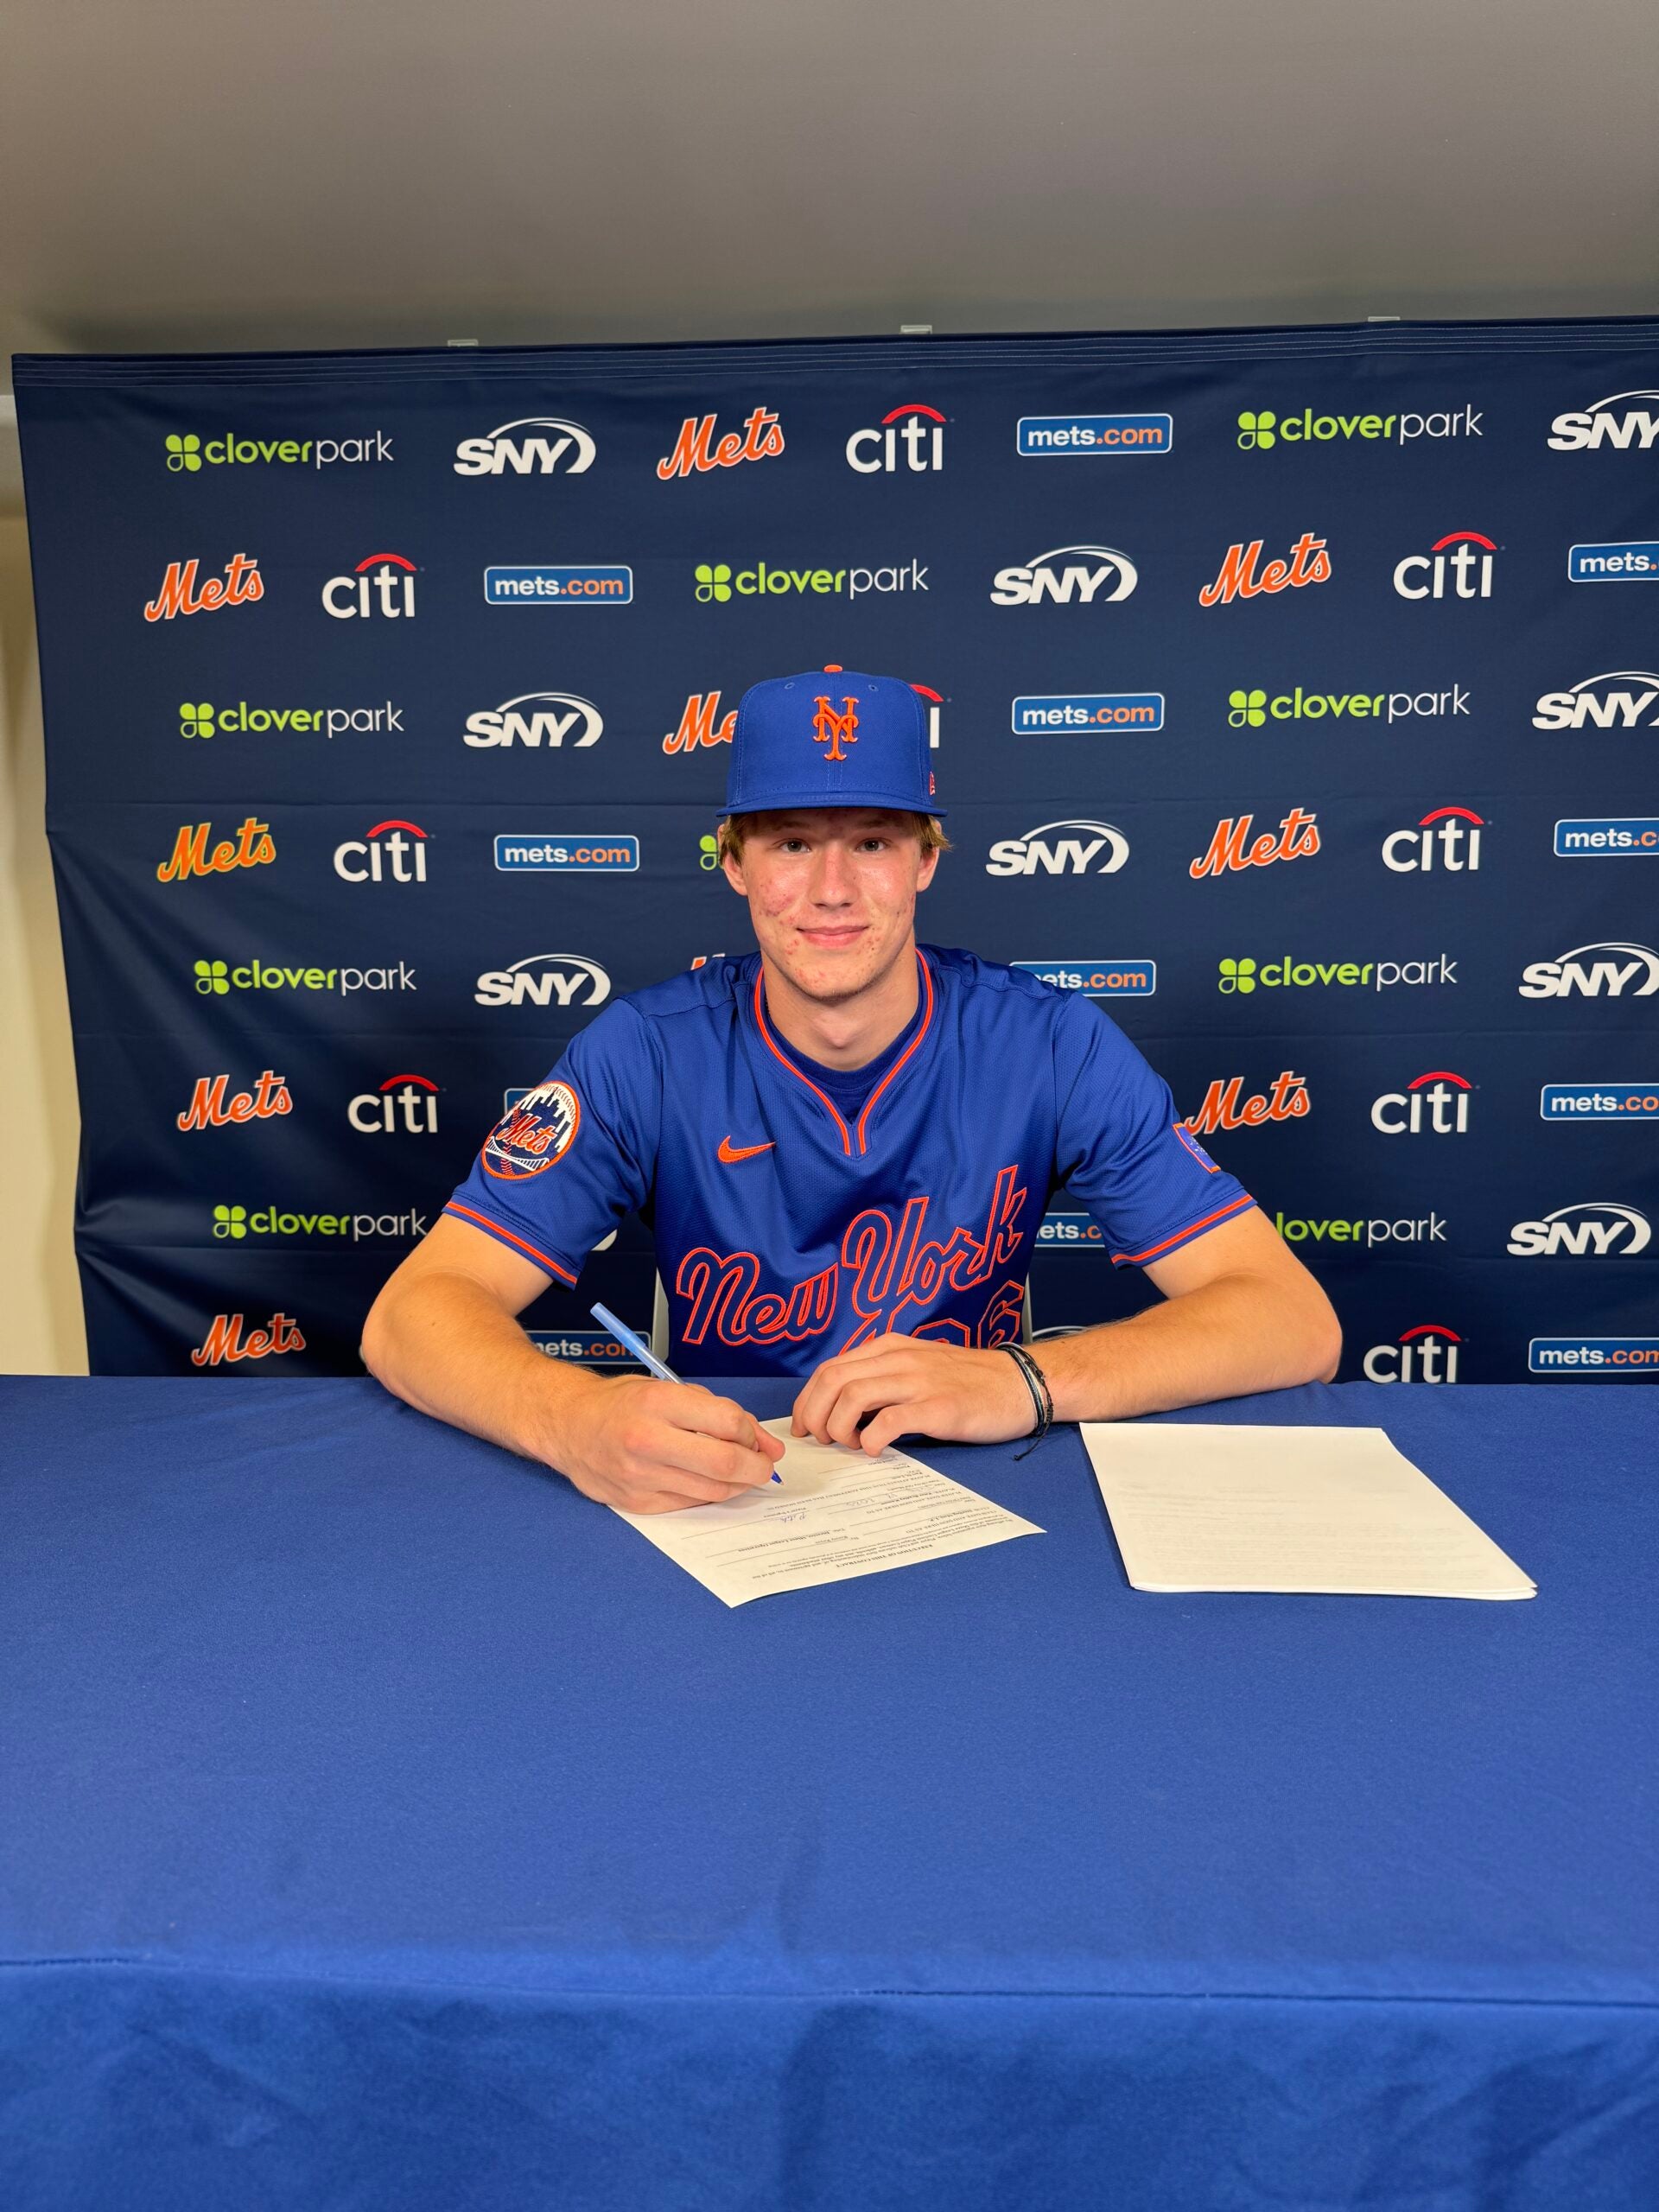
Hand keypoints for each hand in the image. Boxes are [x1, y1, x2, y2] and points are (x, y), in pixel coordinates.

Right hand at [556, 1375, 785, 1513]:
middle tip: (763, 1465)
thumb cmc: (623, 1403)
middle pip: (724, 1464)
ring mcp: (640, 1476)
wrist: (568, 1426)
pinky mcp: (636, 1502)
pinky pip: (690, 1504)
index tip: (752, 1436)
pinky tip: (706, 1481)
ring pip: (712, 1490)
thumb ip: (717, 1412)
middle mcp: (646, 1440)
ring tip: (738, 1472)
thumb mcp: (668, 1390)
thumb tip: (765, 1444)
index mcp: (657, 1402)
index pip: (727, 1423)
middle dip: (757, 1468)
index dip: (751, 1433)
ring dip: (737, 1484)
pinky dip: (708, 1494)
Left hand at [790, 1331, 1037, 1454]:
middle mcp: (899, 1359)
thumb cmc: (968, 1381)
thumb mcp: (919, 1365)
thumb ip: (884, 1377)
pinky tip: (876, 1450)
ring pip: (853, 1396)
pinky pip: (890, 1421)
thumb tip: (843, 1407)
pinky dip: (872, 1439)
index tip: (804, 1425)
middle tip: (819, 1440)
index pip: (830, 1368)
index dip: (807, 1399)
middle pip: (832, 1380)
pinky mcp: (938, 1407)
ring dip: (839, 1427)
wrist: (1020, 1382)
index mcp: (890, 1348)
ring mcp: (919, 1381)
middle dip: (813, 1414)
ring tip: (849, 1445)